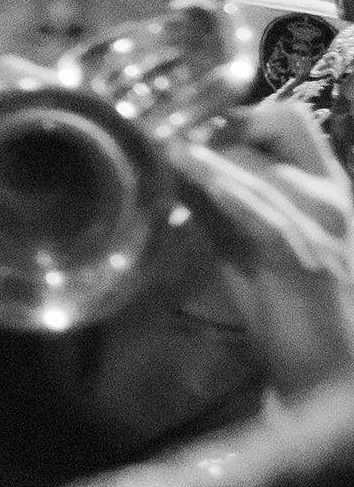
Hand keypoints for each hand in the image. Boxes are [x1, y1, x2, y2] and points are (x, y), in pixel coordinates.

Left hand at [163, 101, 353, 399]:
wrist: (326, 374)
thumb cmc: (285, 304)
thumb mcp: (245, 240)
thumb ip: (214, 201)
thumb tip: (167, 162)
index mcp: (322, 186)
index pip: (290, 118)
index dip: (237, 111)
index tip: (189, 122)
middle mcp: (329, 195)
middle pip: (276, 127)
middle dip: (217, 125)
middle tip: (165, 129)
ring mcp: (322, 224)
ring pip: (262, 165)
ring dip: (208, 151)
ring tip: (158, 141)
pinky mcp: (304, 258)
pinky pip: (262, 213)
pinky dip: (225, 188)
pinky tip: (189, 172)